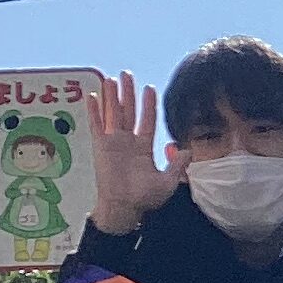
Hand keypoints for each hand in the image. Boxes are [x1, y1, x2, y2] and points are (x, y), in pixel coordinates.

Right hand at [91, 71, 186, 233]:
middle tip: (126, 74)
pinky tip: (93, 96)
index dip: (148, 104)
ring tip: (110, 79)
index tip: (149, 88)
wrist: (124, 208)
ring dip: (111, 96)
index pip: (147, 120)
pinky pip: (97, 125)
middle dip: (128, 92)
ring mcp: (113, 142)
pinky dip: (94, 111)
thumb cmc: (144, 199)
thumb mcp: (167, 182)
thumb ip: (177, 165)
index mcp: (143, 147)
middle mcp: (128, 141)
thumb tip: (189, 150)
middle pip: (128, 111)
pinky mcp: (100, 146)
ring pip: (112, 113)